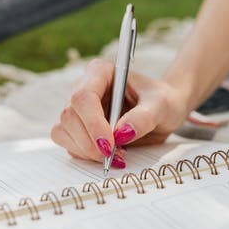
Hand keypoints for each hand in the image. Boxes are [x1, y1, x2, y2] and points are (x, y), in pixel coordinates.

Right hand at [51, 59, 188, 166]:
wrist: (164, 111)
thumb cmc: (163, 101)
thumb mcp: (161, 105)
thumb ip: (144, 117)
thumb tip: (121, 133)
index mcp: (101, 72)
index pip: (84, 96)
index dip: (93, 123)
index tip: (110, 144)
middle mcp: (85, 88)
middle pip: (70, 116)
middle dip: (90, 142)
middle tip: (116, 156)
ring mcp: (79, 109)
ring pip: (64, 132)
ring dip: (87, 151)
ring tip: (118, 156)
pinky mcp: (79, 129)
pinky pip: (70, 145)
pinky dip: (87, 156)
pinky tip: (111, 156)